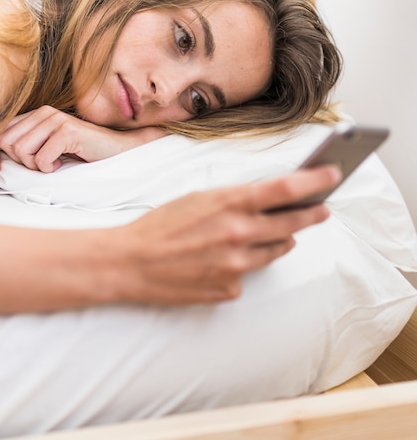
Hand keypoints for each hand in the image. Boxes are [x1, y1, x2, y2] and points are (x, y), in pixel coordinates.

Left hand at [0, 105, 164, 174]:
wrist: (115, 151)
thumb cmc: (80, 153)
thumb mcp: (48, 147)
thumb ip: (26, 145)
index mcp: (36, 114)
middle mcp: (44, 112)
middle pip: (8, 142)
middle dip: (20, 161)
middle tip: (41, 164)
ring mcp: (56, 120)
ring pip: (22, 151)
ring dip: (36, 166)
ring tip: (53, 164)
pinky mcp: (68, 131)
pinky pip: (41, 159)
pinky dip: (49, 169)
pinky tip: (63, 164)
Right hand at [110, 165, 341, 304]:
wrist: (131, 262)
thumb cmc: (159, 225)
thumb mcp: (197, 199)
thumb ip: (234, 201)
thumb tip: (265, 204)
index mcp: (228, 204)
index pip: (284, 189)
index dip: (313, 181)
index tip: (332, 175)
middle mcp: (238, 234)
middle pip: (292, 223)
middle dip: (311, 214)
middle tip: (322, 209)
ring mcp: (236, 265)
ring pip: (275, 251)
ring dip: (275, 240)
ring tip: (262, 233)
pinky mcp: (229, 289)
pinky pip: (247, 274)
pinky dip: (239, 265)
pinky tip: (217, 260)